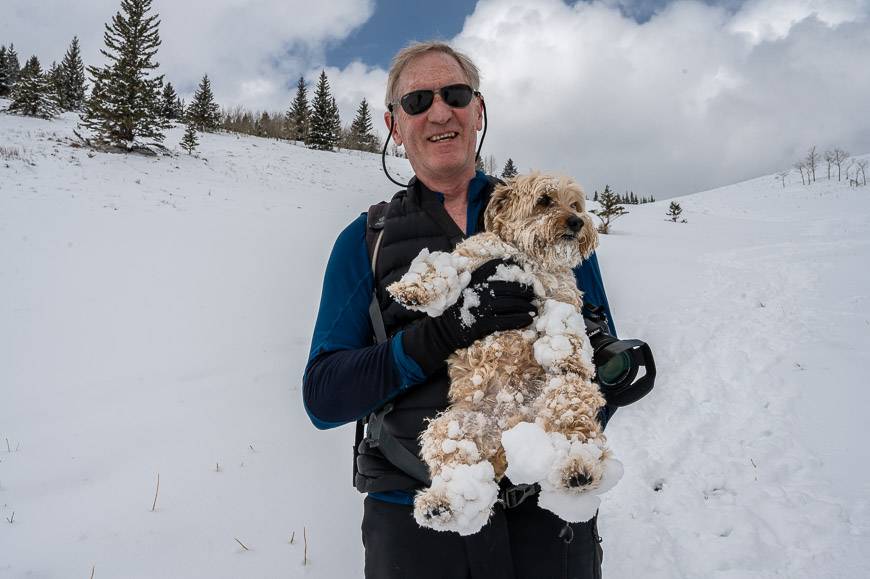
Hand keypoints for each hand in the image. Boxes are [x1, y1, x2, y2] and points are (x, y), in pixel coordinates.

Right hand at [401, 259, 536, 374]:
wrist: (444, 329)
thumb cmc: (458, 308)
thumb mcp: (465, 288)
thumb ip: (481, 279)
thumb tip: (506, 268)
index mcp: (474, 279)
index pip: (496, 267)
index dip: (513, 268)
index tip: (527, 273)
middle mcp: (478, 290)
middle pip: (508, 287)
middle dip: (524, 291)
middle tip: (534, 295)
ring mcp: (480, 307)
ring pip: (510, 304)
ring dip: (525, 306)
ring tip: (534, 309)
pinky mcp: (482, 323)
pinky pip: (506, 320)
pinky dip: (519, 320)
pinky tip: (528, 320)